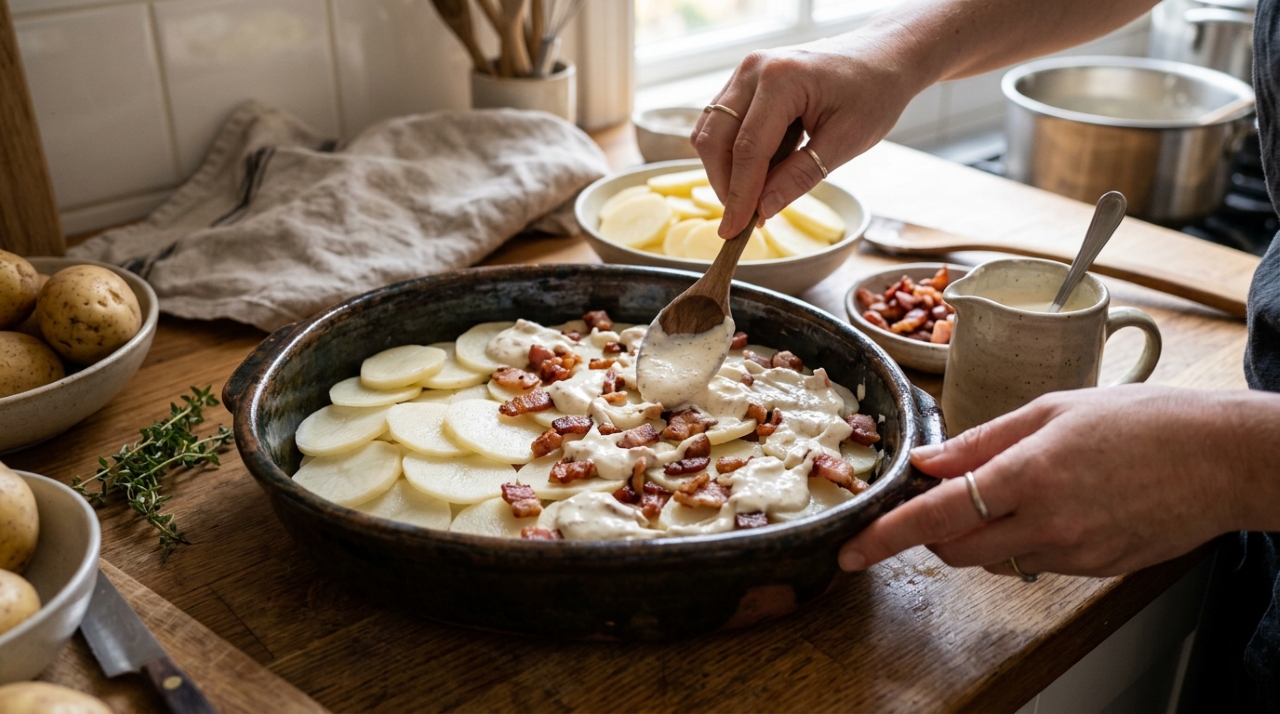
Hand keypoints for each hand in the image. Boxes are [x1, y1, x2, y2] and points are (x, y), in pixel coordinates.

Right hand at [690, 34, 926, 238]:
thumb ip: (801, 176)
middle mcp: (754, 70)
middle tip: (745, 220)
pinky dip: (733, 153)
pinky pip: (722, 123)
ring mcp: (745, 73)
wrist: (883, 55)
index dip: (738, 195)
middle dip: (725, 185)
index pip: (747, 149)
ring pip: (712, 132)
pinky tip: (761, 169)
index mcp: (782, 79)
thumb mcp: (847, 141)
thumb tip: (762, 210)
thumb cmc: (874, 92)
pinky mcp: (745, 82)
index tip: (733, 232)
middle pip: (716, 139)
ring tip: (757, 194)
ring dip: (725, 170)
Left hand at [837, 385, 1265, 577]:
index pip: (936, 516)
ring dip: (978, 534)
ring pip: (993, 559)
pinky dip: (1022, 540)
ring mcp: (1073, 554)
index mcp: (1028, 475)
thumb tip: (927, 462)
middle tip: (936, 500)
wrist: (1222, 459)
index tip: (851, 551)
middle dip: (931, 531)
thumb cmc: (1142, 421)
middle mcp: (1046, 523)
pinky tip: (1056, 503)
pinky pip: (1035, 563)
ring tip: (1013, 490)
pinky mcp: (1095, 570)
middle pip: (954, 549)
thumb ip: (980, 440)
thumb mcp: (1052, 410)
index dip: (886, 536)